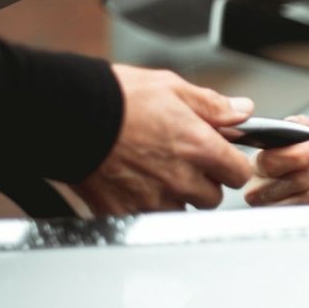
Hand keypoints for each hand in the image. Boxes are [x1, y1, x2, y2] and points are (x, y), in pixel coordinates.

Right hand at [71, 65, 254, 214]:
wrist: (66, 115)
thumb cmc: (116, 97)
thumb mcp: (172, 87)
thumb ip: (213, 105)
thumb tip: (242, 111)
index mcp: (198, 146)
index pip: (238, 173)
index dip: (232, 164)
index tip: (222, 158)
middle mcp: (179, 178)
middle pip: (212, 198)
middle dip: (204, 182)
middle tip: (184, 162)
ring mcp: (151, 200)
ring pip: (181, 211)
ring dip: (176, 197)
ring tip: (154, 172)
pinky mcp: (123, 213)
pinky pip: (149, 220)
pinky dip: (145, 207)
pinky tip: (132, 184)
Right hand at [244, 116, 308, 205]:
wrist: (305, 188)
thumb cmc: (299, 163)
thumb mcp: (298, 142)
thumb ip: (298, 129)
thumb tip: (297, 124)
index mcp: (257, 167)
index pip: (273, 160)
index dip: (301, 154)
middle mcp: (259, 192)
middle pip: (296, 182)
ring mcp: (274, 212)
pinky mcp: (291, 226)